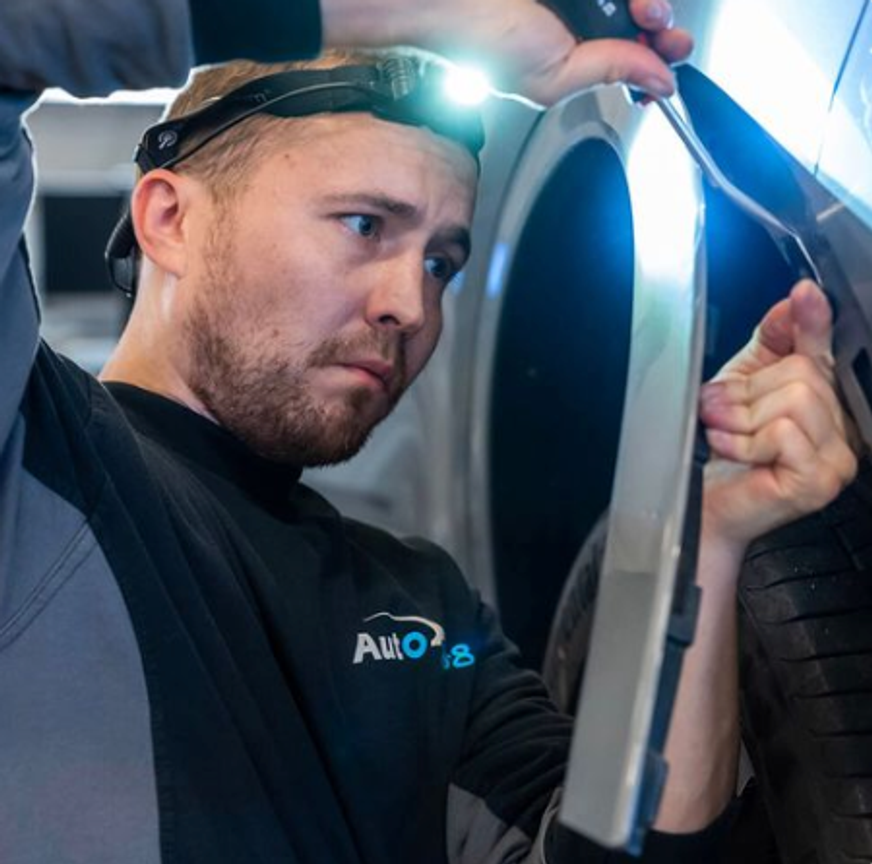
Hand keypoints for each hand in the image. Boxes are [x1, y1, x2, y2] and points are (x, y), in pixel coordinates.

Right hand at [321, 0, 692, 105]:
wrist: (446, 2)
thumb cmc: (478, 42)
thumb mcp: (555, 77)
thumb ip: (610, 70)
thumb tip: (658, 81)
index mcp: (571, 52)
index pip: (630, 51)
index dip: (660, 50)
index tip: (674, 47)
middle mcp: (575, 17)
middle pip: (641, 13)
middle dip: (658, 21)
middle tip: (655, 22)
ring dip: (645, 0)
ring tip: (640, 7)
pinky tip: (628, 3)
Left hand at [699, 280, 857, 551]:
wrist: (705, 505)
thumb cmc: (721, 452)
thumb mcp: (740, 386)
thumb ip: (770, 344)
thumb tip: (793, 303)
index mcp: (823, 399)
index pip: (823, 351)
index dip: (813, 321)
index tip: (804, 294)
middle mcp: (840, 427)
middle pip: (802, 374)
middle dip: (746, 391)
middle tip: (719, 414)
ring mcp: (837, 458)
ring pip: (795, 399)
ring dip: (743, 416)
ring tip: (725, 435)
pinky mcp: (819, 480)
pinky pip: (784, 432)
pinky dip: (746, 440)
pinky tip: (731, 452)